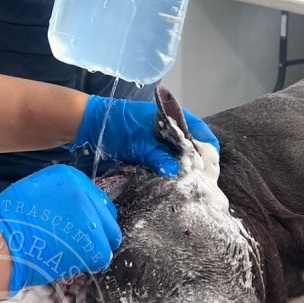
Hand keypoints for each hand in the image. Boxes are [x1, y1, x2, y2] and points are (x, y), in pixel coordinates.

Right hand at [0, 164, 120, 293]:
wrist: (5, 240)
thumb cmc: (10, 218)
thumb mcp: (34, 191)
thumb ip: (56, 195)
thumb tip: (66, 208)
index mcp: (69, 177)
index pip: (93, 196)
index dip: (88, 213)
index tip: (79, 225)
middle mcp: (85, 193)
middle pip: (106, 214)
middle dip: (96, 229)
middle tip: (80, 242)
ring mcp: (92, 219)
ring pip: (108, 236)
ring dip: (94, 245)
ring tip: (75, 253)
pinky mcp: (94, 245)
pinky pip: (102, 256)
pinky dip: (91, 262)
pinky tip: (73, 262)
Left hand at [69, 95, 219, 177]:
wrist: (94, 125)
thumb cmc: (118, 126)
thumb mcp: (140, 142)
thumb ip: (159, 156)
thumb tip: (178, 172)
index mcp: (174, 117)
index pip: (203, 134)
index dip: (208, 153)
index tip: (208, 171)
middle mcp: (173, 128)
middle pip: (196, 147)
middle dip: (199, 164)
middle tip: (199, 183)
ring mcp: (164, 140)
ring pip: (184, 157)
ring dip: (186, 170)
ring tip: (188, 185)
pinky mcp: (154, 151)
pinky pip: (170, 161)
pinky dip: (173, 170)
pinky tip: (173, 181)